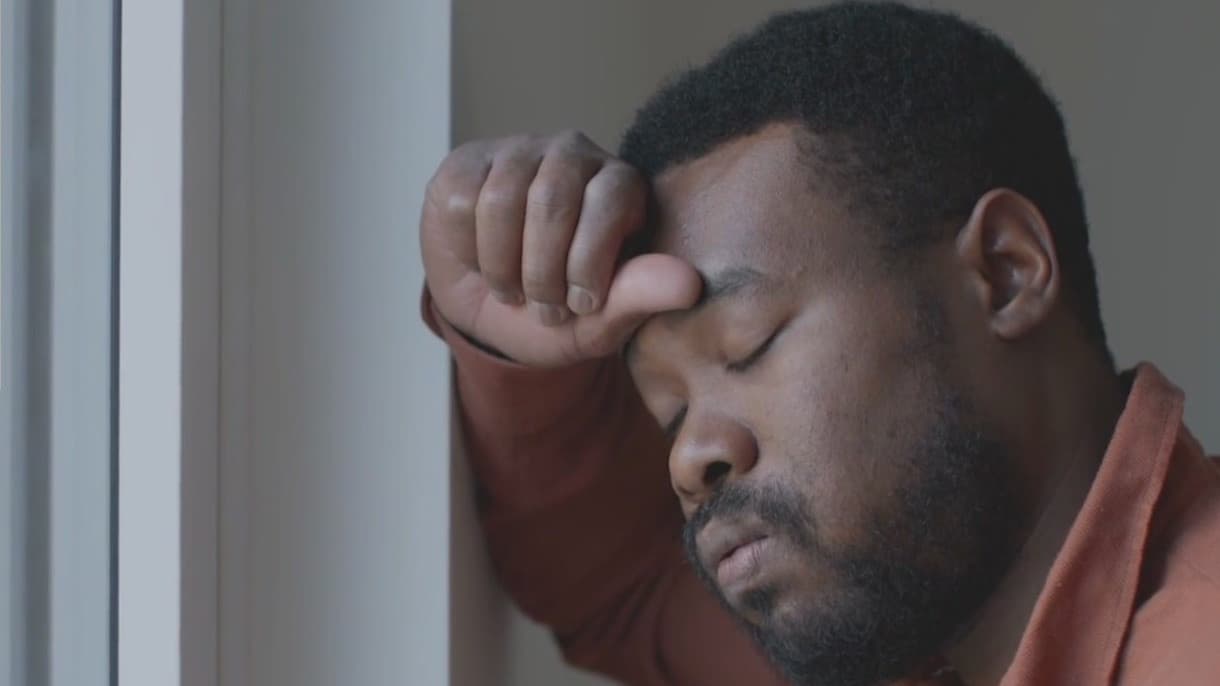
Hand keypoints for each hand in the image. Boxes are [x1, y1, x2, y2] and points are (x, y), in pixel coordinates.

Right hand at [420, 131, 699, 366]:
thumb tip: (689, 284)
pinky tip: (482, 264)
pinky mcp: (469, 163)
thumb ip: (642, 297)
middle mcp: (574, 155)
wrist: (492, 315)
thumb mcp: (601, 321)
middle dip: (543, 272)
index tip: (583, 306)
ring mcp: (518, 153)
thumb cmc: (558, 313)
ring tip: (514, 293)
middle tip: (545, 310)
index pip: (610, 200)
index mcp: (621, 185)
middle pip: (552, 201)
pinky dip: (470, 252)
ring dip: (503, 267)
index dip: (589, 261)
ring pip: (502, 201)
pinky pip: (464, 203)